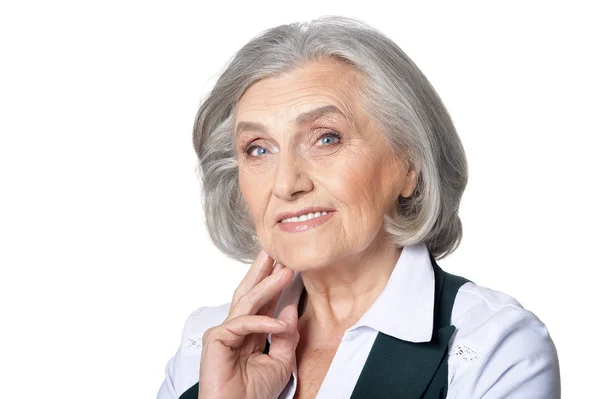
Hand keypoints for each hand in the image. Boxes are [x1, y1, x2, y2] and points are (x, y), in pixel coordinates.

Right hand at [198, 250, 299, 398]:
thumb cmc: (254, 396)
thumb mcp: (281, 362)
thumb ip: (286, 336)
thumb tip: (291, 309)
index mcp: (248, 334)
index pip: (261, 302)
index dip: (273, 283)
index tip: (287, 266)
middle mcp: (234, 329)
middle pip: (249, 293)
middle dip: (263, 272)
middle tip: (277, 252)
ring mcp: (223, 333)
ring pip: (247, 302)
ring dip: (267, 284)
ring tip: (284, 270)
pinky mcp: (216, 339)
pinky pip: (243, 323)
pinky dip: (264, 322)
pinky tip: (280, 321)